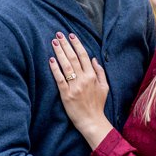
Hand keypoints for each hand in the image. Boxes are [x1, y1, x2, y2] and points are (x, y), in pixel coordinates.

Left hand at [48, 32, 111, 146]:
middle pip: (73, 58)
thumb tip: (93, 59)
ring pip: (66, 65)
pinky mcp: (66, 94)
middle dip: (65, 44)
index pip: (83, 56)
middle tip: (58, 34)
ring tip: (54, 42)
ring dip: (59, 52)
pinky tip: (51, 60)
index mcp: (93, 76)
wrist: (92, 121)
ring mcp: (74, 86)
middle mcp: (84, 79)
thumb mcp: (104, 87)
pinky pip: (59, 79)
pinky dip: (55, 69)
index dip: (77, 44)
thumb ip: (100, 72)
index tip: (71, 35)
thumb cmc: (98, 104)